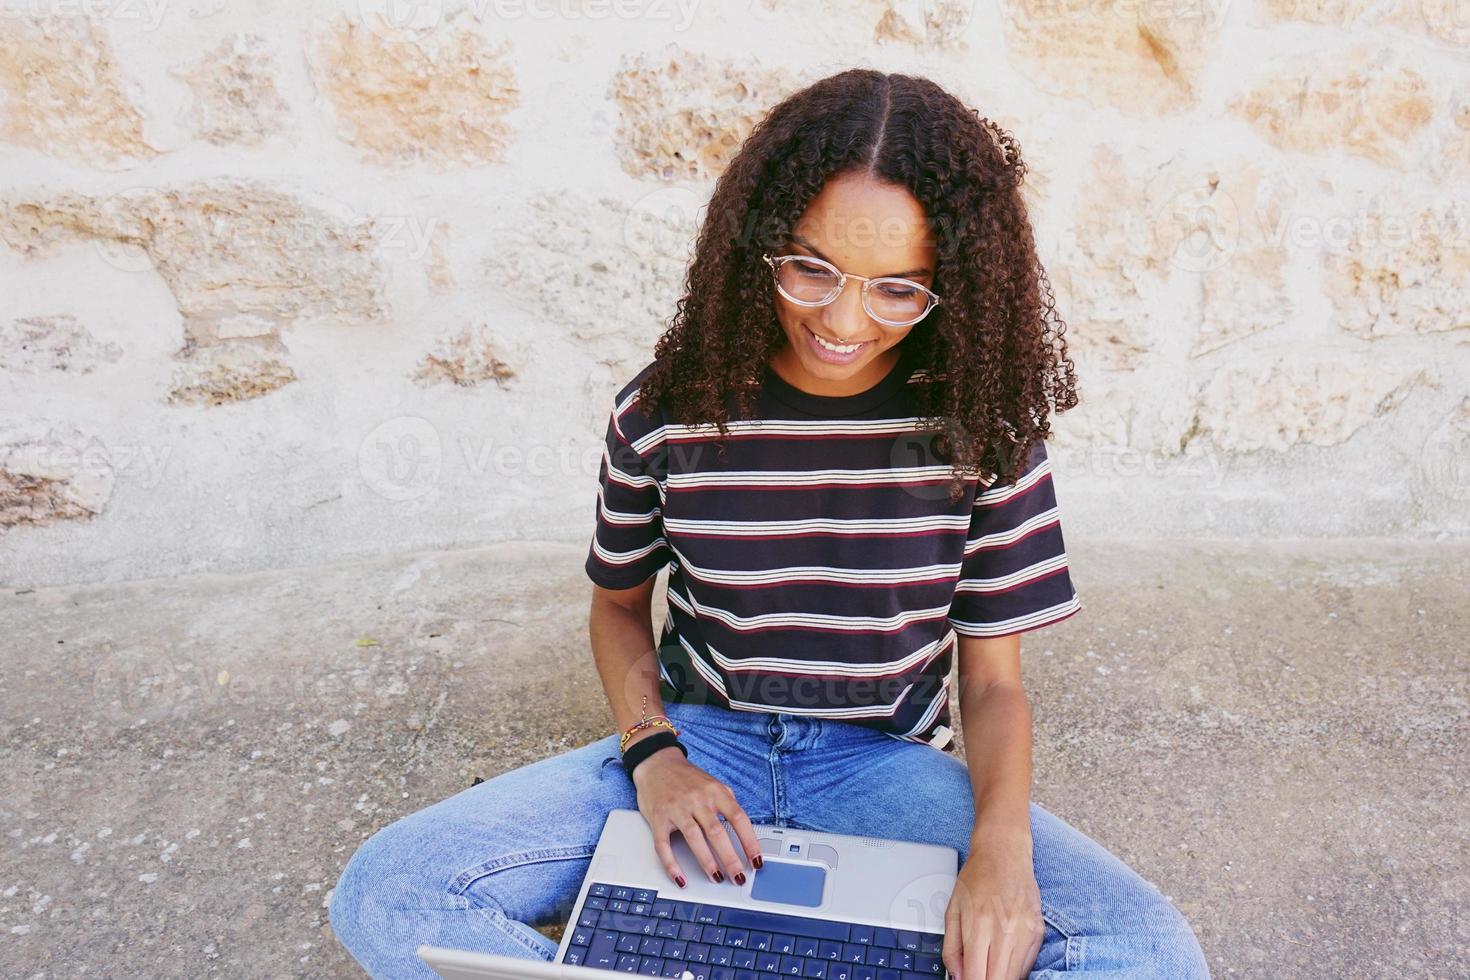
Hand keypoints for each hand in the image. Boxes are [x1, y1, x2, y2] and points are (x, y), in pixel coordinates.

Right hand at [628, 733, 763, 887]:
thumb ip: (727, 801)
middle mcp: (697, 799)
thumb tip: (742, 826)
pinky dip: (672, 864)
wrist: (656, 763)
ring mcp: (677, 808)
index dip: (750, 842)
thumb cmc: (686, 777)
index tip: (756, 861)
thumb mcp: (712, 783)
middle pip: (717, 832)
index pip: (738, 818)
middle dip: (730, 859)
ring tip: (717, 878)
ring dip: (707, 862)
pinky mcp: (658, 818)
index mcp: (715, 791)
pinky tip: (681, 878)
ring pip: (694, 838)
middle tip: (738, 877)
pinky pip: (664, 845)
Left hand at [941, 821, 1042, 979]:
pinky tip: (1003, 958)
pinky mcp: (1038, 932)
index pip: (975, 977)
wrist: (1005, 852)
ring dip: (1000, 976)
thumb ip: (951, 947)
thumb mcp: (952, 909)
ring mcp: (1025, 933)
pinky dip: (1014, 968)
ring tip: (988, 965)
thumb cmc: (976, 877)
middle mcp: (1005, 932)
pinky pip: (1028, 965)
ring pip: (1014, 977)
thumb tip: (956, 978)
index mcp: (979, 926)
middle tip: (977, 974)